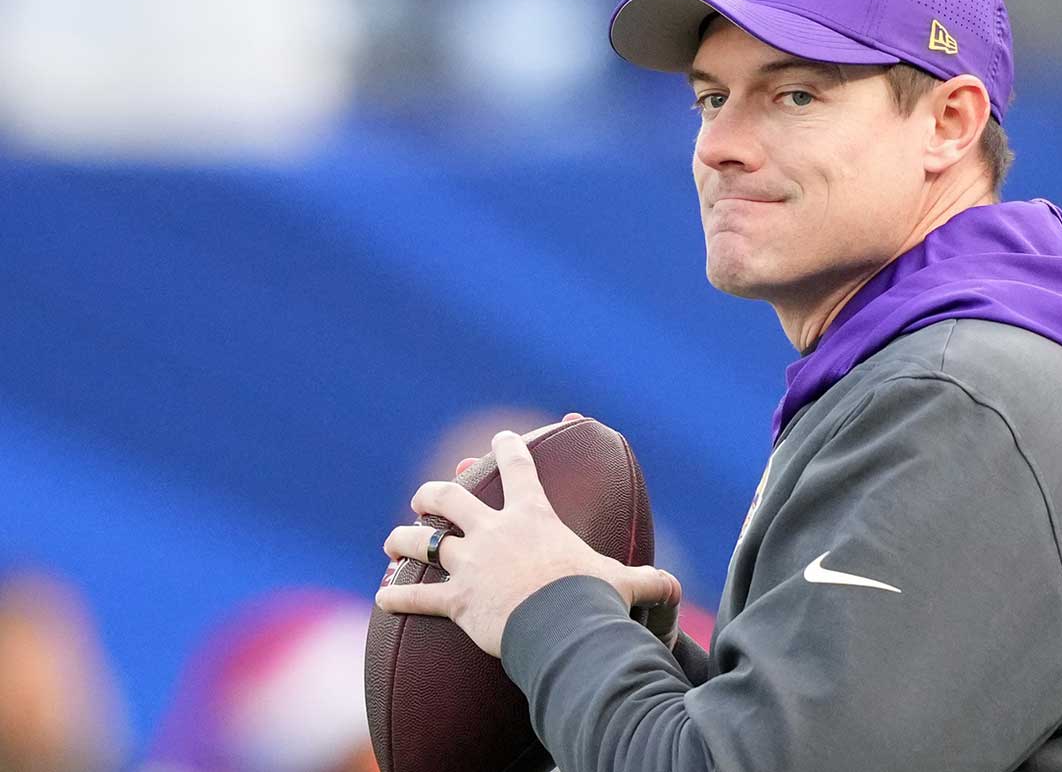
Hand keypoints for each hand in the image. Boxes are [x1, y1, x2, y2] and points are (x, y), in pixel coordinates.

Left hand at [377, 426, 680, 657]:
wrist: (561, 626)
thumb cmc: (592, 599)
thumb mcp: (626, 584)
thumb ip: (650, 583)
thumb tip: (678, 591)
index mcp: (532, 518)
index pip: (519, 468)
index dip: (508, 447)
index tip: (500, 436)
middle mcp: (494, 533)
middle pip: (449, 499)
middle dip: (432, 494)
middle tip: (425, 498)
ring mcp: (470, 565)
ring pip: (423, 544)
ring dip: (404, 540)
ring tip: (393, 541)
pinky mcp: (456, 601)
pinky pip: (418, 598)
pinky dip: (398, 597)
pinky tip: (383, 597)